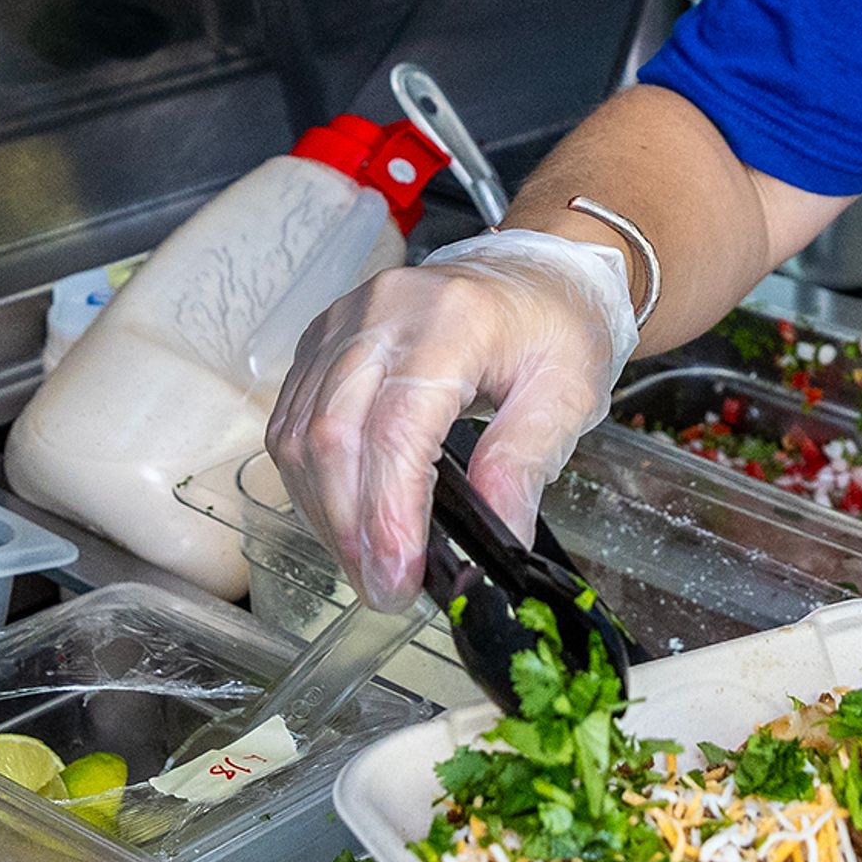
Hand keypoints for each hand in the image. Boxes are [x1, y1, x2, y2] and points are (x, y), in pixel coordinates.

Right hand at [265, 229, 639, 609]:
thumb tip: (497, 538)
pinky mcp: (322, 341)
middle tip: (385, 590)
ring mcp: (343, 324)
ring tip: (369, 565)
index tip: (400, 579)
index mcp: (452, 320)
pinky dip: (312, 484)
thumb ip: (525, 463)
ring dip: (325, 515)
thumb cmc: (555, 325)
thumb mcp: (569, 394)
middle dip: (350, 529)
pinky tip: (347, 519)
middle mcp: (382, 314)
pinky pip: (291, 422)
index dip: (389, 513)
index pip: (397, 427)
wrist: (532, 271)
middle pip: (331, 435)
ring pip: (298, 435)